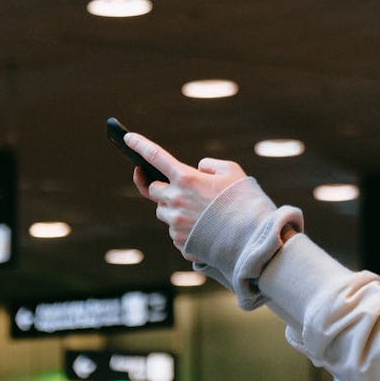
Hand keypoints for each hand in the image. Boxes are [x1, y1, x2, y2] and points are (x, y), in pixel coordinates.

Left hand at [125, 131, 246, 253]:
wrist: (252, 239)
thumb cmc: (245, 201)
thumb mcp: (232, 171)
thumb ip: (210, 165)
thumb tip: (197, 170)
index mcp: (186, 178)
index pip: (156, 156)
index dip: (140, 145)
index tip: (127, 138)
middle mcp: (176, 200)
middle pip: (155, 189)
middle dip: (165, 187)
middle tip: (185, 190)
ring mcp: (175, 224)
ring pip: (164, 212)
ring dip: (175, 208)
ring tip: (202, 213)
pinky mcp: (179, 242)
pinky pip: (174, 231)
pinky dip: (186, 227)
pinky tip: (205, 229)